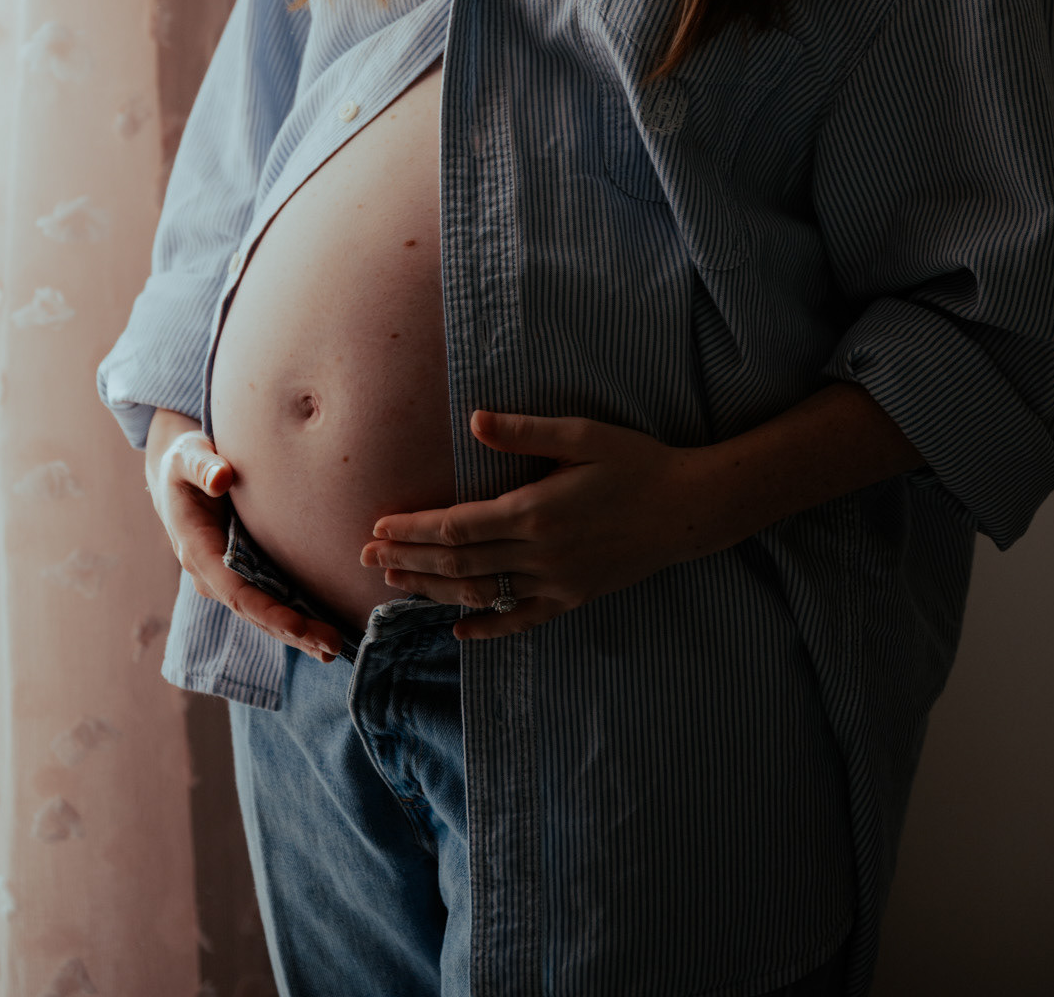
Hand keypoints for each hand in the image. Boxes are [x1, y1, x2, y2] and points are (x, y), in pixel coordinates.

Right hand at [145, 408, 340, 661]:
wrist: (178, 472)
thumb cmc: (186, 461)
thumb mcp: (188, 456)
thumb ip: (203, 466)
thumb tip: (220, 478)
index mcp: (197, 549)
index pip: (235, 591)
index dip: (267, 611)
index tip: (298, 627)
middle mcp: (210, 572)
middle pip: (253, 612)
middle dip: (291, 632)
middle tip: (331, 647)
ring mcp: (224, 576)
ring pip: (261, 612)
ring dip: (295, 633)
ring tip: (332, 649)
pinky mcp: (240, 571)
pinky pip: (265, 600)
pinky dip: (292, 617)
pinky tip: (318, 632)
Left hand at [359, 410, 714, 641]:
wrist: (687, 508)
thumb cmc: (635, 462)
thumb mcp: (582, 435)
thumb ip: (525, 433)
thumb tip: (474, 421)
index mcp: (534, 511)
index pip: (457, 527)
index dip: (414, 529)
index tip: (379, 528)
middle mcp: (538, 553)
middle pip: (458, 564)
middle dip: (409, 559)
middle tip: (366, 559)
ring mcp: (556, 582)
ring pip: (482, 593)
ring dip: (434, 591)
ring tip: (395, 585)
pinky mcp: (573, 598)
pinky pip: (522, 620)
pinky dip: (487, 629)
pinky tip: (459, 631)